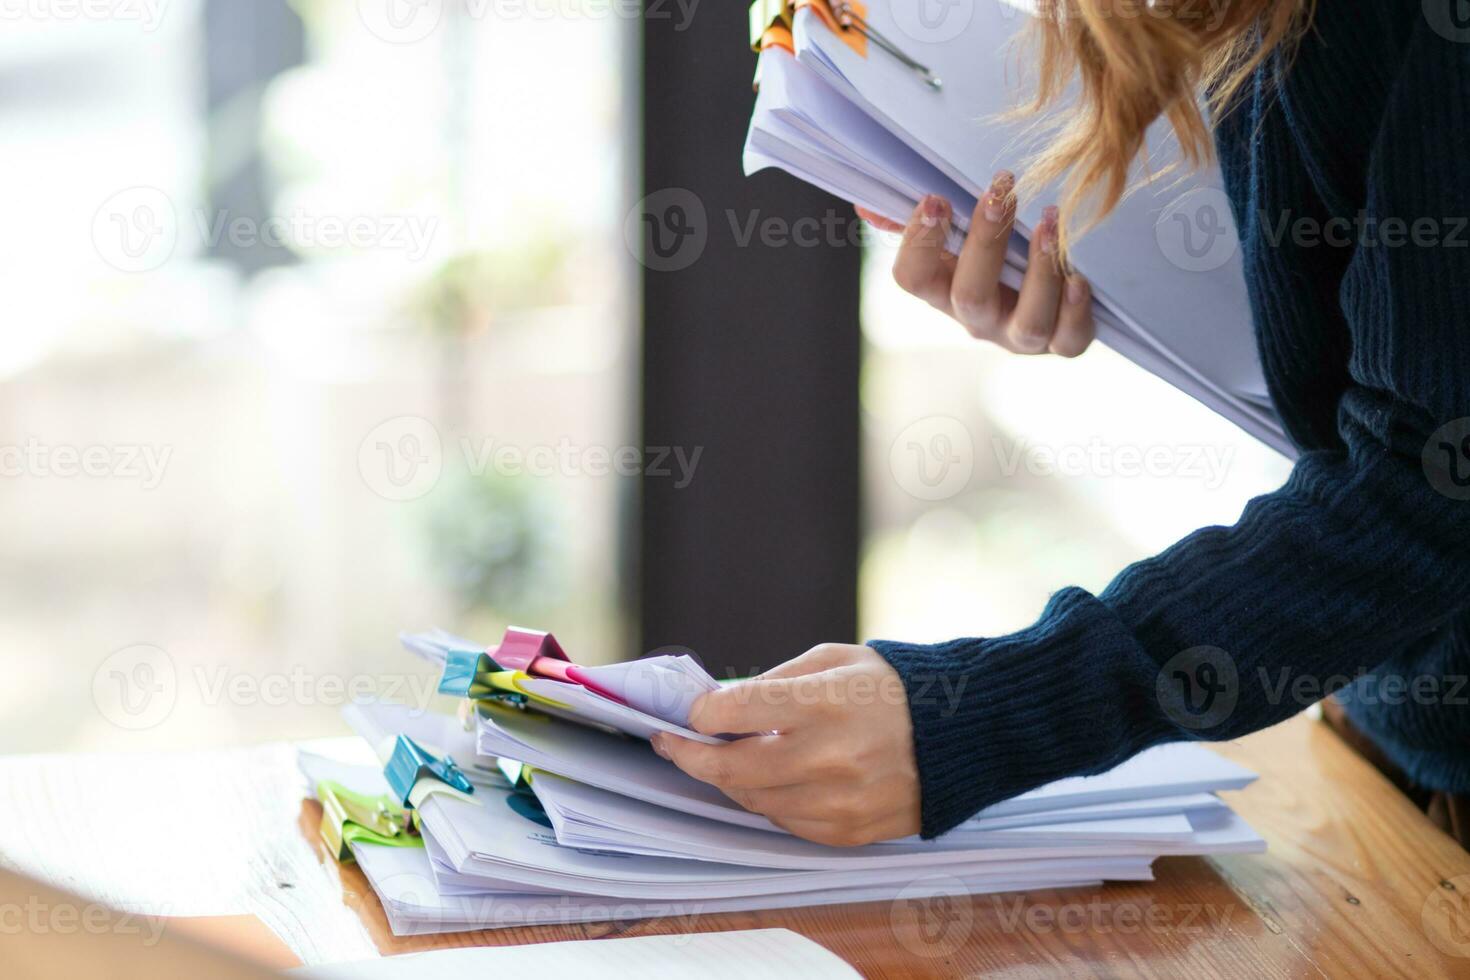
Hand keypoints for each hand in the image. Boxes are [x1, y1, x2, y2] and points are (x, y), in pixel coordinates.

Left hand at [649, 643, 919, 846]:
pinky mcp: (849, 832)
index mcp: (823, 702)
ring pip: (753, 800)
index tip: (691, 713)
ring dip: (730, 780)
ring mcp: (838, 801)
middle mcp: (828, 756)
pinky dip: (769, 801)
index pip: (734, 711)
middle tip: (675, 744)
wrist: (963, 734)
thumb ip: (775, 682)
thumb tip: (722, 704)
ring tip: (724, 758)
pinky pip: (786, 823)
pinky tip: (770, 780)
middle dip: (692, 756)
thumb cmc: (895, 687)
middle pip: (731, 767)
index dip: (701, 713)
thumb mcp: (834, 660)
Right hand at [857, 171, 1093, 355]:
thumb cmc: (993, 258)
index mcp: (942, 293)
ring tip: (1049, 222)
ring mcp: (1020, 337)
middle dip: (985, 242)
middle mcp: (977, 321)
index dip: (919, 243)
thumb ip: (915, 222)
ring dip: (1040, 272)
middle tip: (1001, 191)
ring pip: (1027, 323)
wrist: (1046, 301)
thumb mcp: (953, 240)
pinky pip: (1070, 340)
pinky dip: (1076, 311)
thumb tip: (868, 203)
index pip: (913, 279)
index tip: (935, 198)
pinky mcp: (1062, 343)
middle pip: (969, 296)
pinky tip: (1079, 276)